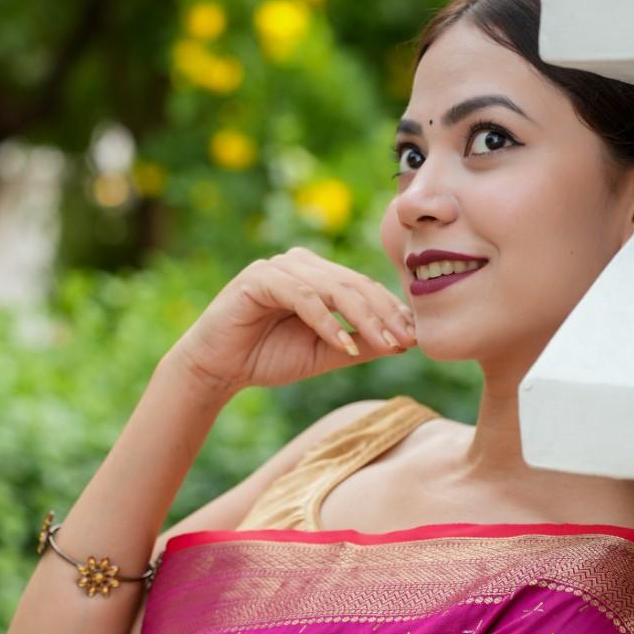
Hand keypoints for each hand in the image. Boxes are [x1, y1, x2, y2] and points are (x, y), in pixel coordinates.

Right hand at [170, 247, 417, 393]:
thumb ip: (359, 344)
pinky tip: (343, 343)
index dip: (391, 311)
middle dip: (384, 314)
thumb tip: (404, 341)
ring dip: (362, 317)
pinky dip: (325, 321)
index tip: (415, 337)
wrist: (218, 369)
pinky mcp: (259, 278)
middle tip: (406, 340)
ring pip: (333, 287)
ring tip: (384, 343)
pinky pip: (302, 296)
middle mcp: (300, 264)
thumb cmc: (267, 357)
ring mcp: (279, 267)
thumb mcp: (324, 353)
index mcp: (317, 276)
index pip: (363, 288)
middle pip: (354, 284)